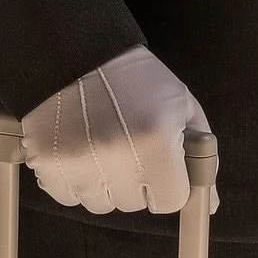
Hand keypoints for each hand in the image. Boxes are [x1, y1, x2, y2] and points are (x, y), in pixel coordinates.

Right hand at [20, 45, 213, 214]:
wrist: (75, 52)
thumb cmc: (132, 79)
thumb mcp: (180, 105)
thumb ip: (200, 155)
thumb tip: (209, 204)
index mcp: (157, 143)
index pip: (170, 201)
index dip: (167, 183)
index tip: (158, 163)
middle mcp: (118, 159)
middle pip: (134, 204)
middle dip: (135, 181)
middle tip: (127, 144)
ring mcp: (79, 165)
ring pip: (101, 204)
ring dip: (104, 183)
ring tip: (101, 145)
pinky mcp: (47, 165)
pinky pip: (68, 196)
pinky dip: (74, 180)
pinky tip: (78, 149)